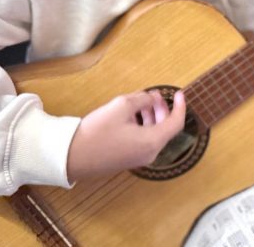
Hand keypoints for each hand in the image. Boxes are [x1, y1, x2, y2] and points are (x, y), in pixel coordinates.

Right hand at [66, 90, 185, 180]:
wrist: (72, 156)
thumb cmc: (97, 131)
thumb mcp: (121, 106)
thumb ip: (142, 99)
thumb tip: (151, 98)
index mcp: (152, 141)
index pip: (176, 123)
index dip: (181, 107)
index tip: (179, 94)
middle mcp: (149, 153)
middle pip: (165, 128)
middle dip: (162, 109)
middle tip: (155, 95)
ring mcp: (139, 158)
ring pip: (153, 134)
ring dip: (151, 117)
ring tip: (141, 102)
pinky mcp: (128, 160)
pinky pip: (143, 140)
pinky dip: (143, 126)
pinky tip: (131, 116)